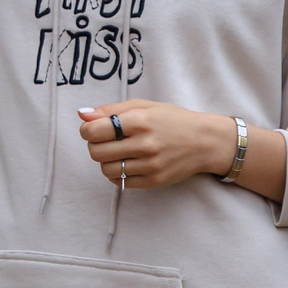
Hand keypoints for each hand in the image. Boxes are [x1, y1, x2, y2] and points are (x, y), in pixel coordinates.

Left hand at [76, 100, 235, 189]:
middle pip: (97, 152)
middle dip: (95, 146)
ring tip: (118, 152)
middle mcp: (144, 144)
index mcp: (140, 121)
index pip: (95, 131)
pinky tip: (127, 163)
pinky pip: (120, 182)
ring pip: (106, 169)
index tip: (93, 129)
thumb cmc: (173, 119)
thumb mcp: (144, 106)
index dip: (87, 130)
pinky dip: (117, 173)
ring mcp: (149, 165)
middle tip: (105, 140)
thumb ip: (111, 109)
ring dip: (106, 160)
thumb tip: (82, 115)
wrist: (204, 141)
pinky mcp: (153, 181)